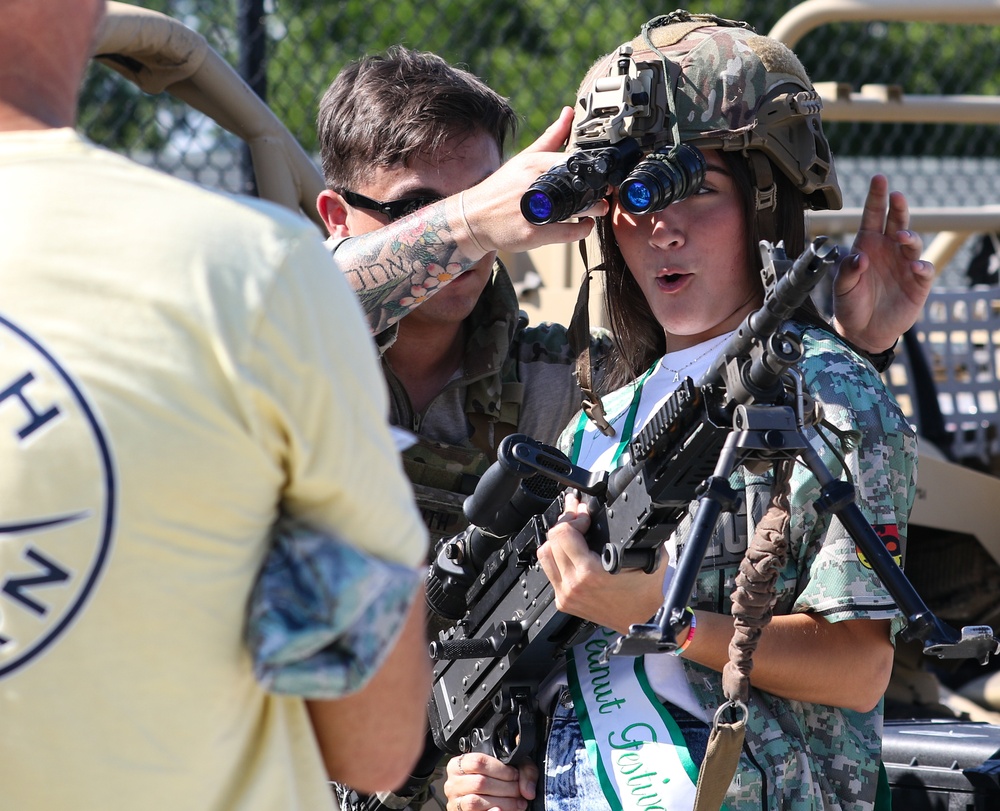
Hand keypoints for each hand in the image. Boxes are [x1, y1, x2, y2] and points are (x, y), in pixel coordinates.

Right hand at [443, 752, 536, 810]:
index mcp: (460, 764)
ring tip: (517, 803)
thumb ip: (524, 772)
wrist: (489, 797)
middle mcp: (453, 783)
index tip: (515, 775)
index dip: (500, 769)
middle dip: (505, 788)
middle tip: (519, 791)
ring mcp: (455, 802)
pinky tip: (500, 810)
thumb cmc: (497, 780)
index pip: (478, 762)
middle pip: (479, 782)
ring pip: (475, 801)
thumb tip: (528, 790)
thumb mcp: (510, 769)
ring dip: (501, 803)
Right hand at [457, 107, 608, 256]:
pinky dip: (582, 230)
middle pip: (579, 186)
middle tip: (602, 193)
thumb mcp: (523, 159)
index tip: (601, 174)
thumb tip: (568, 113)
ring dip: (593, 210)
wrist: (473, 219)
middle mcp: (532, 185)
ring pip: (577, 210)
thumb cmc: (501, 189)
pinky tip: (583, 225)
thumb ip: (550, 138)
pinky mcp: (532, 233)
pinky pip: (568, 233)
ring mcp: (532, 211)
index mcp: (532, 164)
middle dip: (597, 191)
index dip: (593, 169)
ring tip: (596, 209)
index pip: (573, 161)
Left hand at [536, 491, 668, 633]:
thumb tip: (617, 513)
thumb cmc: (645, 593)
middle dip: (566, 522)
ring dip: (557, 540)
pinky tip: (570, 550)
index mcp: (589, 573)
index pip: (563, 533)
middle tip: (577, 513)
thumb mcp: (646, 555)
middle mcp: (573, 584)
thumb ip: (631, 532)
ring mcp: (565, 594)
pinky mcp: (563, 601)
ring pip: (545, 554)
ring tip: (571, 530)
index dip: (574, 516)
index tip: (585, 513)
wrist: (642, 621)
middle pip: (551, 539)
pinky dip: (557, 557)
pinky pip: (550, 571)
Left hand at [831, 174, 934, 353]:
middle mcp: (888, 250)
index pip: (873, 215)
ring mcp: (904, 264)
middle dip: (898, 207)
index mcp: (867, 245)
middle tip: (896, 196)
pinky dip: (921, 266)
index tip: (879, 178)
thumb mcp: (842, 288)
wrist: (862, 331)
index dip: (877, 197)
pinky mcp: (917, 283)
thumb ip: (847, 271)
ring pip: (913, 242)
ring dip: (909, 237)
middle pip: (897, 222)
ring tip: (901, 237)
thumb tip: (860, 258)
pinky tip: (914, 267)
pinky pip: (924, 270)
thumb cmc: (850, 304)